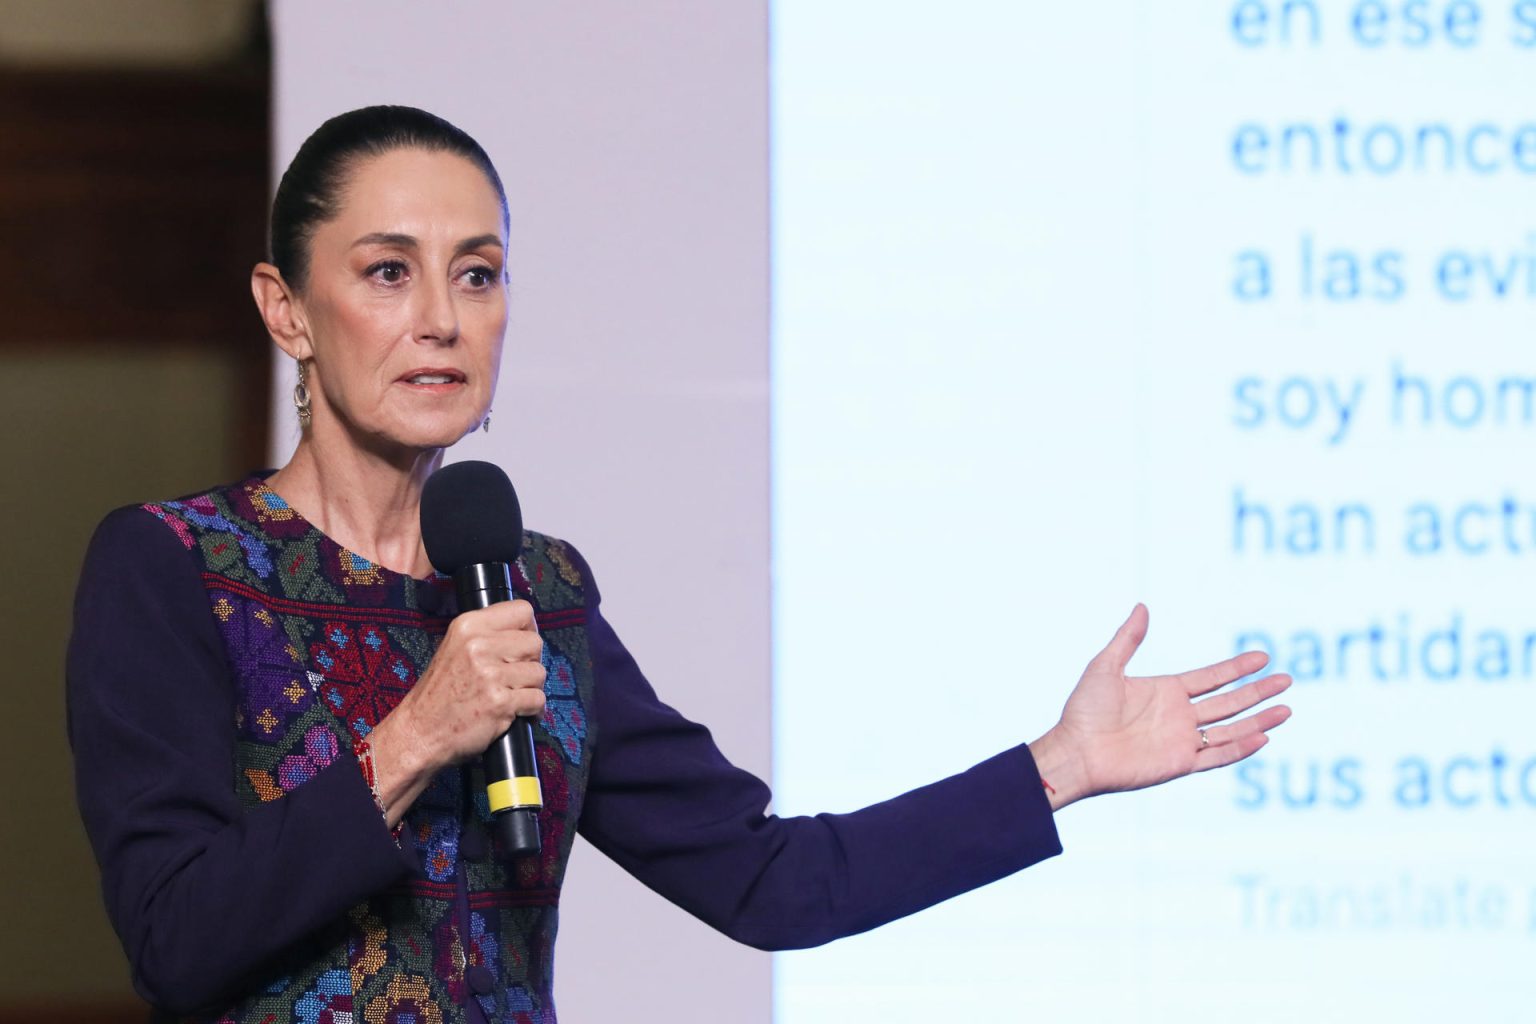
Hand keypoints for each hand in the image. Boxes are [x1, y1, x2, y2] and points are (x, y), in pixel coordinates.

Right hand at [365, 600, 545, 823]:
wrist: (418, 732)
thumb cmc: (438, 695)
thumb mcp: (455, 648)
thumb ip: (488, 636)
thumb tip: (527, 633)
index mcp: (468, 625)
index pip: (521, 610)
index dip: (528, 630)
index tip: (520, 647)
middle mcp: (479, 645)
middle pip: (535, 643)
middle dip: (530, 662)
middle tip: (513, 677)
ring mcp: (490, 674)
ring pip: (539, 673)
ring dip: (530, 688)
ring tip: (509, 697)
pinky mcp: (499, 702)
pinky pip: (537, 700)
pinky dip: (531, 710)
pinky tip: (515, 713)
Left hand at [1029, 604, 1290, 810]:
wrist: (1075, 751)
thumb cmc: (1084, 710)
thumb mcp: (1105, 666)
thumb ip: (1128, 639)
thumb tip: (1142, 606)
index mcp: (1166, 691)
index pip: (1212, 677)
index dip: (1237, 668)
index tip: (1262, 657)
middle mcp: (1178, 716)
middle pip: (1228, 701)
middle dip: (1257, 691)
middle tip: (1286, 680)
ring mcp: (1181, 740)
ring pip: (1230, 729)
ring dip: (1258, 720)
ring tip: (1286, 709)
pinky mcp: (1179, 764)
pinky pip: (1217, 756)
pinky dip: (1240, 748)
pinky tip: (1262, 736)